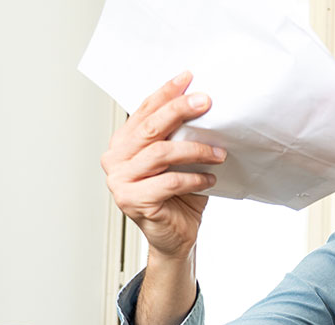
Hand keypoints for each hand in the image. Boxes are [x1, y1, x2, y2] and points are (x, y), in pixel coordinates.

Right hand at [101, 71, 226, 259]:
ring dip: (195, 150)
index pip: (143, 111)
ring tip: (219, 153)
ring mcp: (119, 181)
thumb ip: (179, 137)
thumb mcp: (179, 161)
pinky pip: (169, 181)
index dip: (165, 93)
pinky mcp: (132, 201)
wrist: (176, 237)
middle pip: (149, 128)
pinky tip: (210, 179)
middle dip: (179, 110)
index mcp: (122, 144)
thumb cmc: (178, 197)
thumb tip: (204, 106)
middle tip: (206, 101)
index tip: (187, 78)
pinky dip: (194, 178)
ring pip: (160, 153)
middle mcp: (114, 160)